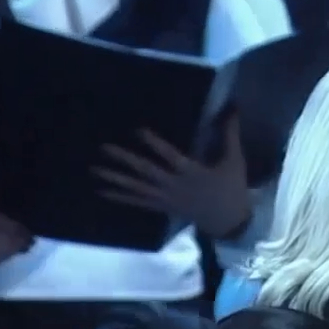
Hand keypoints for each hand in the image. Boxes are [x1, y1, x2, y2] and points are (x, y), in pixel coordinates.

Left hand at [95, 117, 252, 238]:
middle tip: (103, 147)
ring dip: (115, 179)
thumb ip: (230, 134)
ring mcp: (166, 198)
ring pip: (137, 188)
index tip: (138, 130)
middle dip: (125, 160)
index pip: (171, 158)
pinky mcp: (161, 207)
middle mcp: (175, 186)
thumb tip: (232, 107)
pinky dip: (120, 197)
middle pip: (147, 172)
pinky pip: (137, 202)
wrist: (229, 222)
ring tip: (94, 169)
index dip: (155, 145)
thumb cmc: (232, 188)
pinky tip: (102, 190)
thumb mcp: (234, 161)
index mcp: (193, 173)